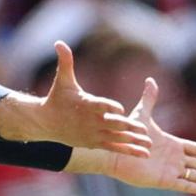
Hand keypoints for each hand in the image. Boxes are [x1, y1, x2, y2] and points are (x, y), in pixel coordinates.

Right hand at [0, 41, 151, 157]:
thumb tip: (59, 42)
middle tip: (144, 129)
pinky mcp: (94, 143)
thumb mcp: (62, 80)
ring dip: (133, 141)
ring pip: (116, 138)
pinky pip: (114, 148)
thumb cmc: (57, 98)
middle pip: (111, 124)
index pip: (99, 106)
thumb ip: (66, 61)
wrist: (46, 123)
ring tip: (149, 143)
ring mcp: (92, 133)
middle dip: (128, 127)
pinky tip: (143, 153)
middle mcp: (90, 121)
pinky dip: (128, 150)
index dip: (110, 107)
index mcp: (85, 104)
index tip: (121, 109)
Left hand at [108, 78, 195, 194]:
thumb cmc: (127, 135)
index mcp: (170, 144)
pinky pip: (184, 185)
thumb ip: (149, 99)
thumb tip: (150, 79)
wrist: (116, 152)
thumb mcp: (142, 115)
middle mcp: (172, 158)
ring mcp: (169, 170)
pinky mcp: (164, 180)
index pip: (191, 149)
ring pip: (193, 176)